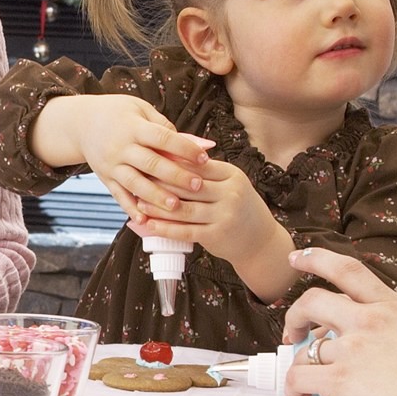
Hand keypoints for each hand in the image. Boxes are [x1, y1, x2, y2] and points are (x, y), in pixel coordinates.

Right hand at [32, 95, 213, 224]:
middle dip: (175, 176)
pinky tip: (144, 220)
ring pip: (135, 183)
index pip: (162, 138)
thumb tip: (198, 144)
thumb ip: (166, 126)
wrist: (81, 123)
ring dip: (156, 196)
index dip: (184, 148)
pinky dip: (130, 208)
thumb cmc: (118, 113)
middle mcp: (121, 147)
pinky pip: (118, 195)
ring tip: (176, 207)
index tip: (204, 158)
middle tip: (197, 185)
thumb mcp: (140, 109)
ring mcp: (111, 165)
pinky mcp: (105, 178)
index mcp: (133, 127)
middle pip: (151, 163)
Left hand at [130, 158, 278, 265]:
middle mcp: (230, 193)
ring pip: (183, 209)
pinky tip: (148, 225)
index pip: (196, 165)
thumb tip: (169, 155)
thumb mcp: (228, 184)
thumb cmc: (236, 207)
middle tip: (137, 180)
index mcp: (231, 174)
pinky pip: (185, 230)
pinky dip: (164, 228)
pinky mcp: (216, 235)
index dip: (171, 163)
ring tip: (138, 203)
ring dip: (157, 206)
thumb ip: (205, 172)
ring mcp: (225, 215)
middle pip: (187, 185)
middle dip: (160, 183)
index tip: (149, 160)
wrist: (259, 240)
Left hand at [280, 248, 396, 395]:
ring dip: (296, 364)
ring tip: (300, 385)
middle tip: (293, 332)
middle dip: (295, 315)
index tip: (297, 258)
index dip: (317, 259)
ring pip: (304, 348)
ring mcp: (353, 350)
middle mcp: (370, 322)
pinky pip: (299, 379)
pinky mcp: (339, 380)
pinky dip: (291, 390)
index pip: (349, 271)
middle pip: (313, 301)